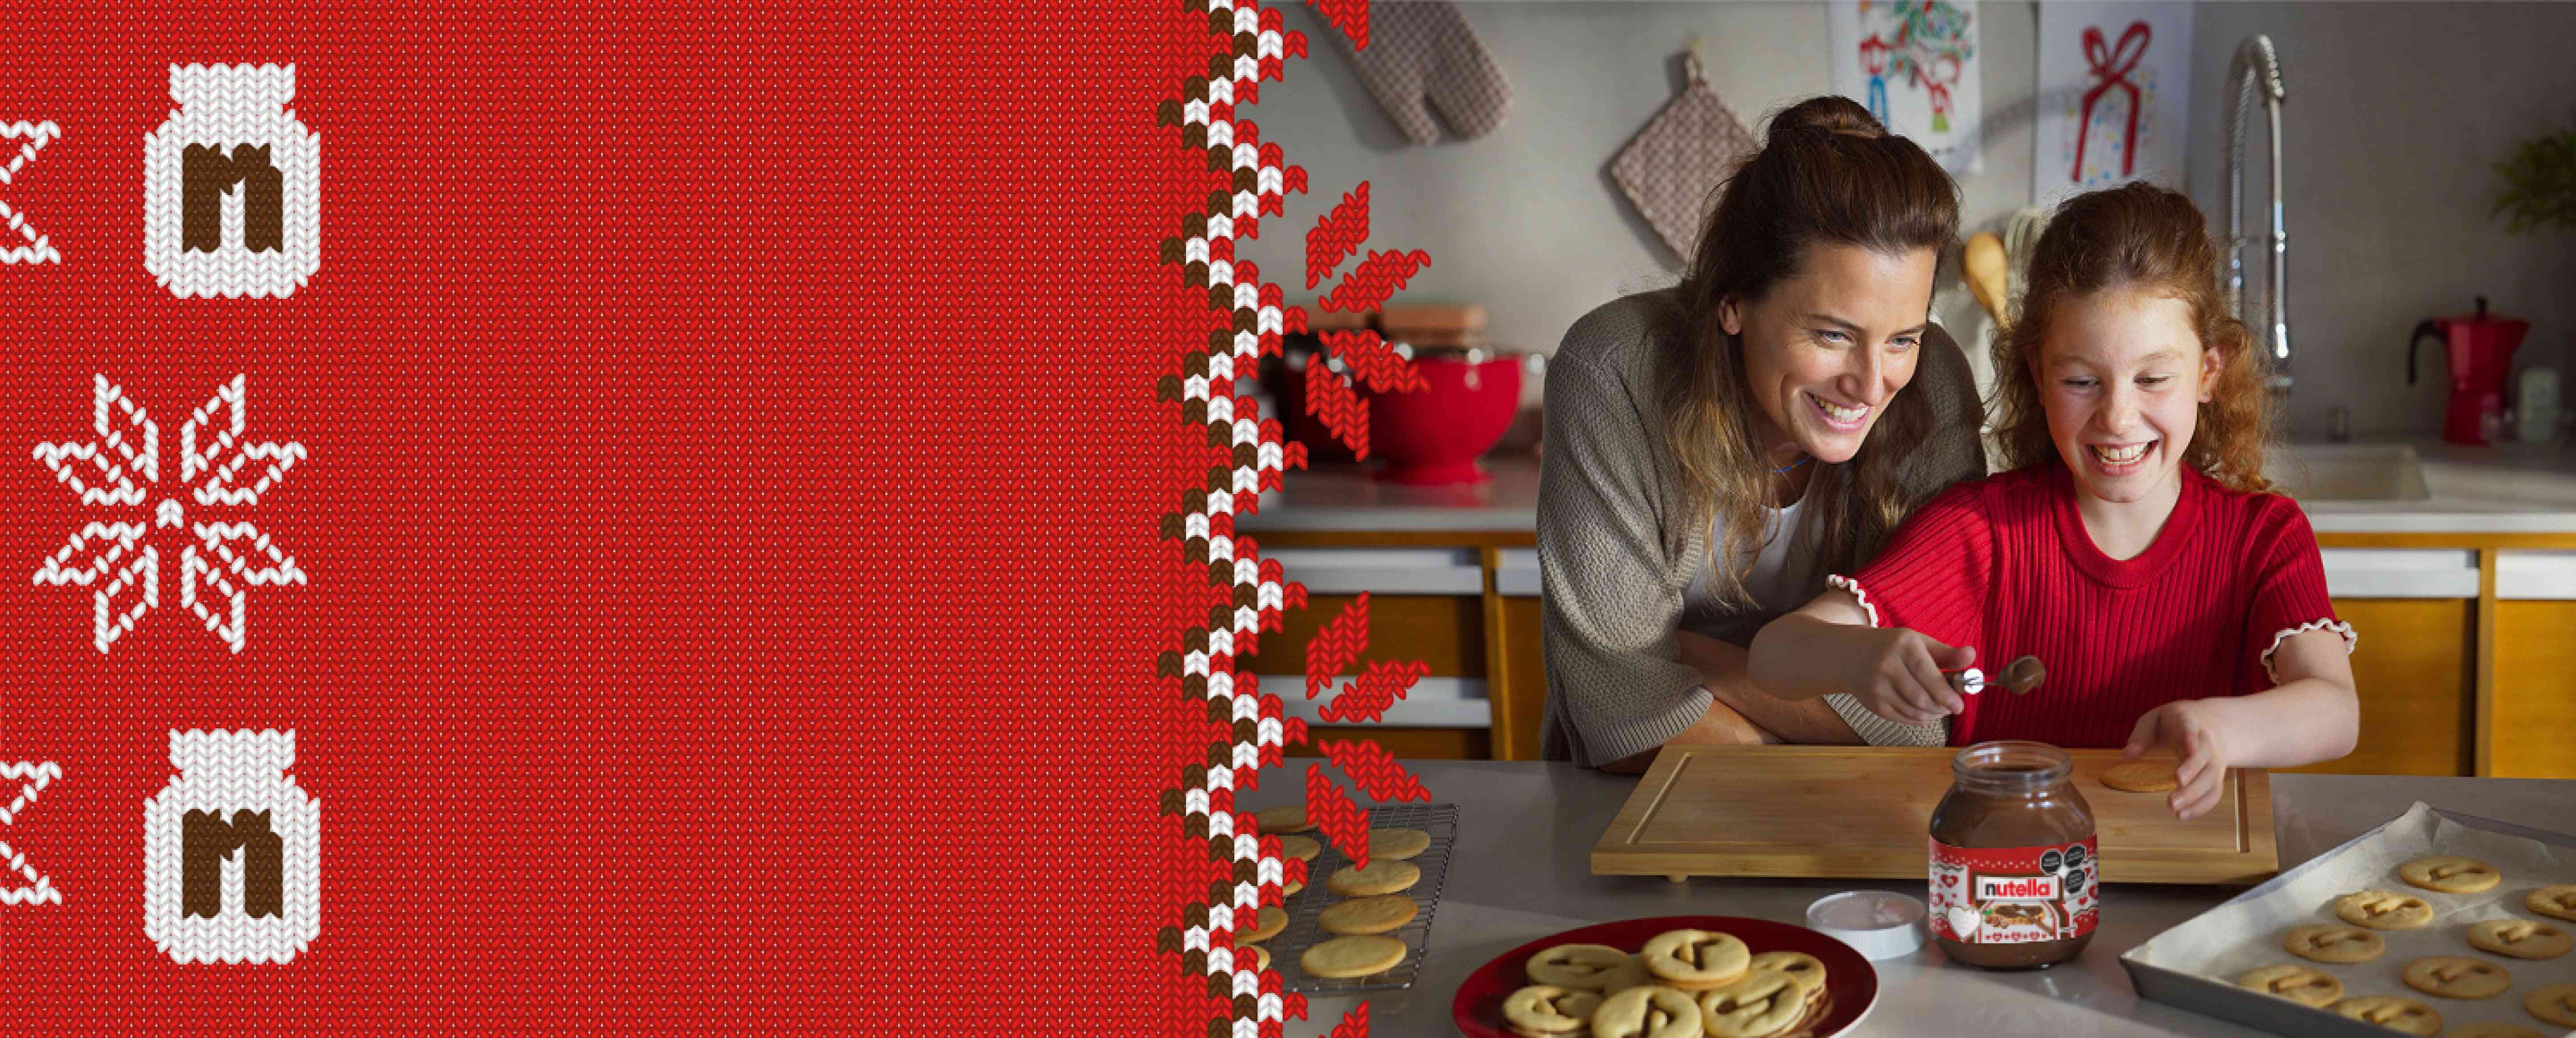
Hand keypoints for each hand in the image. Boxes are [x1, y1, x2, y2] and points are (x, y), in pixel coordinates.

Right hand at [1841, 627, 1970, 726]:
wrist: (1849, 655)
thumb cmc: (1892, 647)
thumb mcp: (1918, 643)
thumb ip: (1946, 653)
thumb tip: (1972, 656)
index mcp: (1902, 646)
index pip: (1927, 675)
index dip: (1946, 694)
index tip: (1959, 705)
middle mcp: (1886, 666)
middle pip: (1921, 698)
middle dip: (1942, 707)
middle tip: (1952, 707)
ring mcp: (1877, 687)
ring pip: (1913, 711)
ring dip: (1932, 714)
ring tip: (1940, 709)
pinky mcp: (1873, 704)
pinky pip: (1903, 718)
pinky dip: (1919, 719)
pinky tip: (1925, 712)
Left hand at [2124, 700, 2230, 819]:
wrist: (2211, 723)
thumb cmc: (2175, 722)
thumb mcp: (2155, 719)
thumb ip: (2142, 735)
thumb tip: (2126, 755)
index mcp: (2190, 723)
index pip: (2192, 730)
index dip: (2191, 739)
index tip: (2189, 750)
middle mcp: (2207, 743)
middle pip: (2204, 759)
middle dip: (2191, 775)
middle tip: (2173, 793)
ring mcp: (2214, 761)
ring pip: (2211, 779)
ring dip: (2194, 796)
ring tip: (2174, 810)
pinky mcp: (2216, 776)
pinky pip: (2214, 792)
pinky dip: (2201, 806)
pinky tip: (2182, 816)